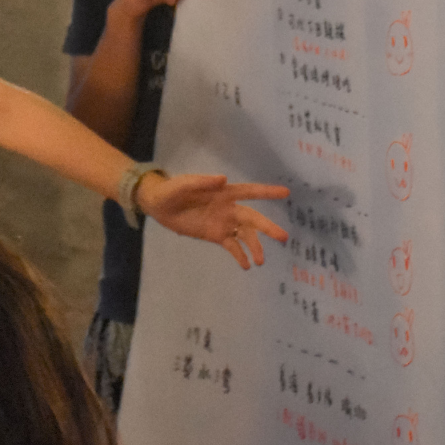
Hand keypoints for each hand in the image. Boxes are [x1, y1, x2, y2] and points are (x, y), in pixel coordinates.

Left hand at [135, 173, 290, 269]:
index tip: (286, 193)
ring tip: (260, 261)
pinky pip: (232, 246)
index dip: (267, 192)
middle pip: (253, 218)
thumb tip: (223, 179)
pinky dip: (240, 256)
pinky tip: (246, 266)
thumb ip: (202, 182)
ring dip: (254, 247)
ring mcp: (223, 223)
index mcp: (224, 193)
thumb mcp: (184, 184)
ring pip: (245, 235)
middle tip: (283, 237)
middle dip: (268, 227)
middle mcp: (228, 208)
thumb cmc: (172, 190)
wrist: (159, 206)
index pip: (250, 192)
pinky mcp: (215, 235)